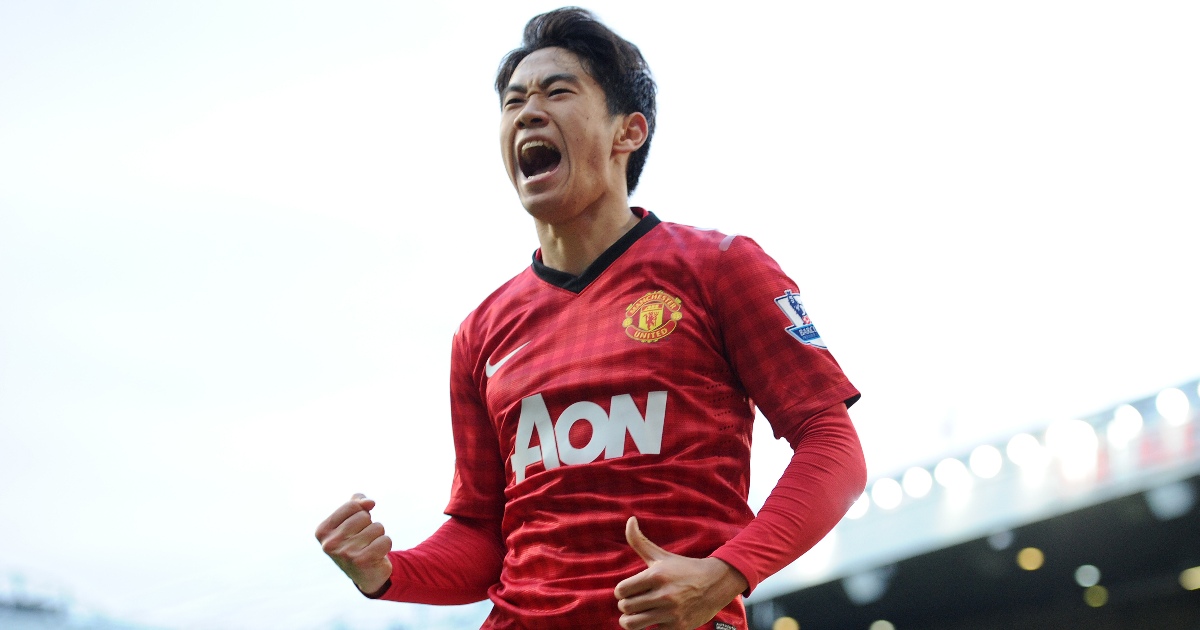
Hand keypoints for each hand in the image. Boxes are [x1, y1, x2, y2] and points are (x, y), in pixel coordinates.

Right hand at [315, 493, 392, 594]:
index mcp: (322, 531)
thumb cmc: (357, 541)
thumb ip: (357, 503)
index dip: (361, 512)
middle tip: (363, 541)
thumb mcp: (351, 519)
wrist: (366, 574)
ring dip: (378, 535)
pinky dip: (385, 545)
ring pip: (377, 527)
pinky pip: (385, 540)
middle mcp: (330, 543)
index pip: (351, 506)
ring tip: (369, 547)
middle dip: (369, 525)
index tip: (356, 527)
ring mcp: (345, 553)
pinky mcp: (362, 561)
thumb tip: (369, 502)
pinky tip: (377, 555)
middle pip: (364, 516)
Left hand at [613, 516, 748, 629]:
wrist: (716, 584)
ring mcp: (671, 612)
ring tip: (636, 615)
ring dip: (631, 620)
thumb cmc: (684, 569)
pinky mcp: (678, 627)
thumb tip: (629, 519)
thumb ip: (639, 541)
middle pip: (625, 607)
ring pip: (633, 624)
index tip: (627, 591)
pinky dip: (651, 627)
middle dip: (626, 605)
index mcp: (656, 575)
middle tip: (633, 602)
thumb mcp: (661, 555)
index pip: (621, 590)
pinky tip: (657, 618)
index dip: (621, 591)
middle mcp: (663, 595)